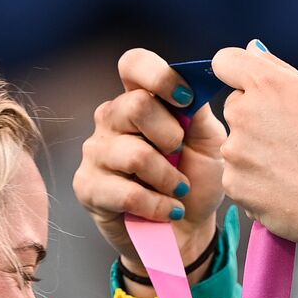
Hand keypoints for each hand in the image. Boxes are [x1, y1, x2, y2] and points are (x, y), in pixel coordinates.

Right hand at [73, 48, 226, 289]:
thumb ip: (198, 111)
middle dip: (171, 137)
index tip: (187, 101)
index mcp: (140, 100)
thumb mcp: (209, 143)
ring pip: (135, 154)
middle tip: (180, 156)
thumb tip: (193, 81)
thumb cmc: (196, 183)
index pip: (134, 64)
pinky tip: (168, 211)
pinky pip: (127, 192)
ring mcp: (95, 152)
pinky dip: (158, 205)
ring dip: (168, 179)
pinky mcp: (88, 187)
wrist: (189, 232)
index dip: (160, 76)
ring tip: (178, 190)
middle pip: (136, 106)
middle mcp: (111, 119)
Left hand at [211, 43, 297, 261]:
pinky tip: (284, 188)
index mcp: (268, 85)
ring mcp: (235, 151)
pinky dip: (256, 182)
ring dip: (255, 153)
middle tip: (292, 142)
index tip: (253, 90)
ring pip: (236, 144)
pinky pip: (238, 177)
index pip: (225, 61)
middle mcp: (244, 113)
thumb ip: (281, 71)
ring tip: (292, 170)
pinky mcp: (233, 184)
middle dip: (255, 119)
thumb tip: (253, 49)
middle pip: (234, 107)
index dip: (239, 74)